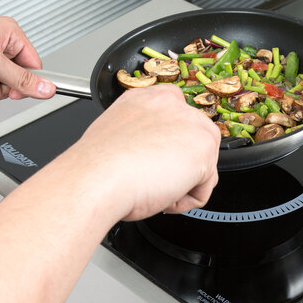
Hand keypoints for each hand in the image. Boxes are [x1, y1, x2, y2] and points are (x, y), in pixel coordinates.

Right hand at [63, 84, 220, 219]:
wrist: (97, 178)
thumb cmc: (100, 167)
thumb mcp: (119, 138)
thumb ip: (144, 138)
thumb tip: (152, 155)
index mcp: (149, 99)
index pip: (177, 125)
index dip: (169, 153)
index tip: (155, 165)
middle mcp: (172, 104)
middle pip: (194, 147)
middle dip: (179, 171)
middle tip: (153, 180)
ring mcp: (192, 124)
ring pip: (202, 170)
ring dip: (180, 188)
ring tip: (154, 187)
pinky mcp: (205, 149)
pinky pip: (203, 191)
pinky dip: (184, 203)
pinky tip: (162, 195)